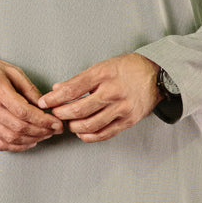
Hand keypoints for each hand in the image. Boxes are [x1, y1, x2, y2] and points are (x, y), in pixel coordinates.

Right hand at [0, 56, 62, 151]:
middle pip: (19, 127)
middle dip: (42, 131)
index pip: (23, 111)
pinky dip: (17, 146)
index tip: (57, 122)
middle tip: (55, 130)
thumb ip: (29, 89)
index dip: (43, 120)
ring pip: (11, 138)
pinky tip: (29, 142)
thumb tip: (45, 105)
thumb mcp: (12, 71)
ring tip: (45, 135)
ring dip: (32, 139)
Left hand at [39, 54, 159, 142]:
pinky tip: (81, 133)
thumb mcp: (103, 66)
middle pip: (78, 109)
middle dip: (61, 114)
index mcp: (104, 74)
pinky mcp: (128, 121)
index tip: (44, 102)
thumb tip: (57, 90)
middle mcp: (113, 92)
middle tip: (54, 113)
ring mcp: (122, 108)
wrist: (157, 76)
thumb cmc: (128, 69)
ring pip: (89, 125)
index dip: (54, 98)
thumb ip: (80, 79)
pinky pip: (104, 134)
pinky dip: (89, 136)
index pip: (73, 89)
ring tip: (68, 122)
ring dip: (73, 126)